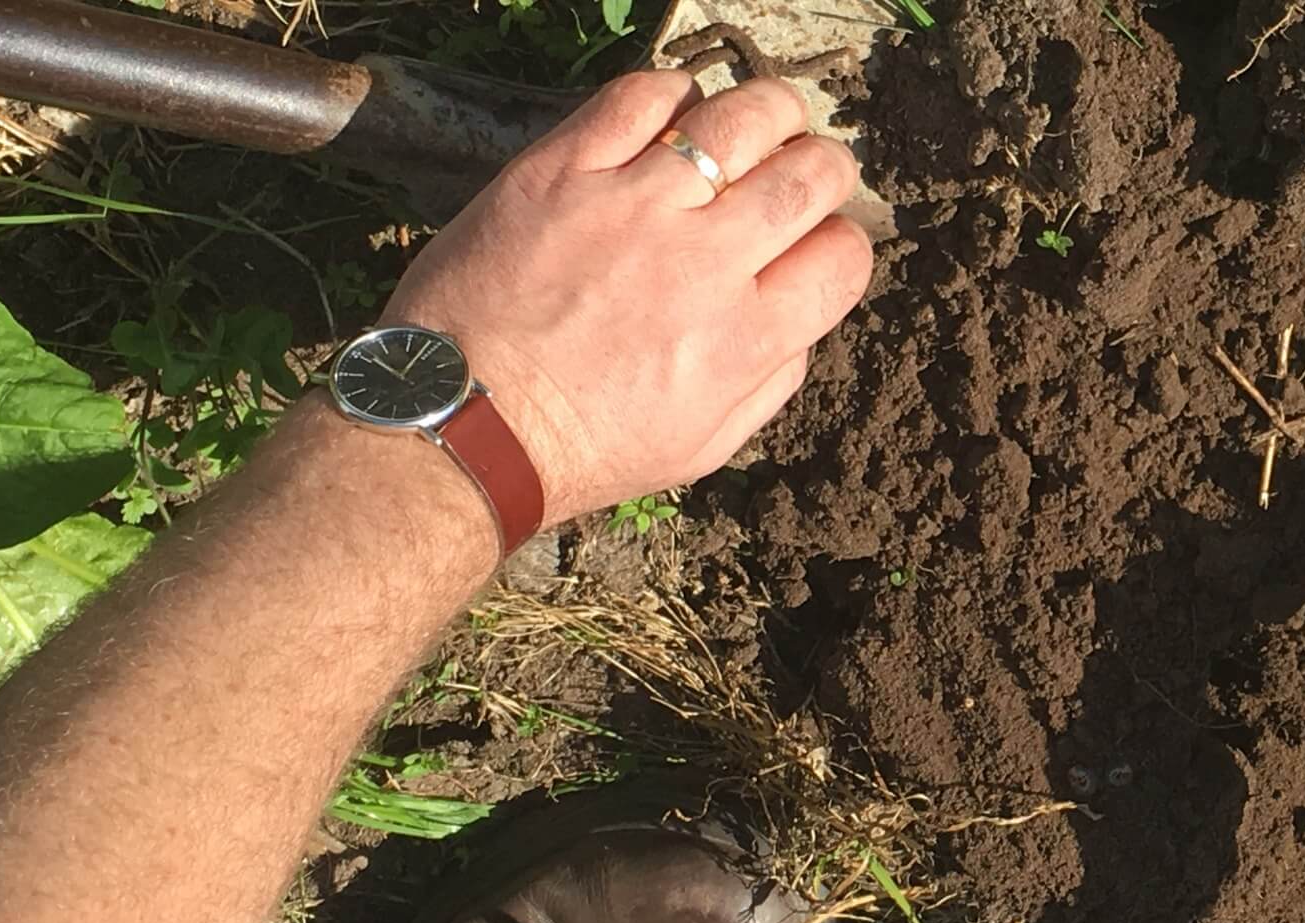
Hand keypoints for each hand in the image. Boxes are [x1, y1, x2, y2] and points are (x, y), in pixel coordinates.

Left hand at [381, 71, 872, 522]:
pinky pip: (641, 97)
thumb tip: (802, 314)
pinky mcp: (563, 170)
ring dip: (771, 114)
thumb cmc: (583, 447)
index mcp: (748, 337)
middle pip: (812, 174)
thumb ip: (773, 378)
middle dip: (825, 167)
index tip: (815, 245)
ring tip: (762, 122)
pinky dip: (674, 94)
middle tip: (801, 173)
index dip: (841, 243)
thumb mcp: (706, 444)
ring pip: (744, 118)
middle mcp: (705, 263)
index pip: (844, 254)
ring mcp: (633, 207)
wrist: (461, 425)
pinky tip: (675, 114)